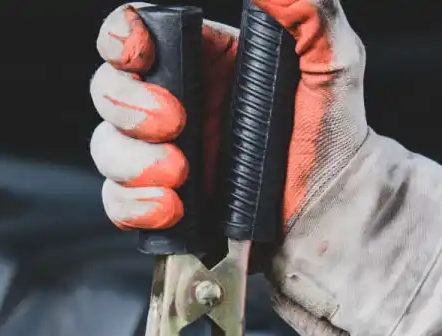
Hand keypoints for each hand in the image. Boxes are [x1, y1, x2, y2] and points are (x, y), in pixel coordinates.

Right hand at [90, 0, 369, 244]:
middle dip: (128, 105)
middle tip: (174, 124)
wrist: (334, 210)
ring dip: (132, 160)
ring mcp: (161, 154)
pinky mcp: (161, 203)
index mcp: (202, 59)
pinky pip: (118, 202)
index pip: (134, 32)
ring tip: (180, 175)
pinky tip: (171, 207)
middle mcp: (173, 102)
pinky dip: (134, 205)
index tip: (137, 52)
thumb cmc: (333, 135)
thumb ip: (309, 12)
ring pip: (106, 147)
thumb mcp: (333, 62)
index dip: (120, 37)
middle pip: (107, 88)